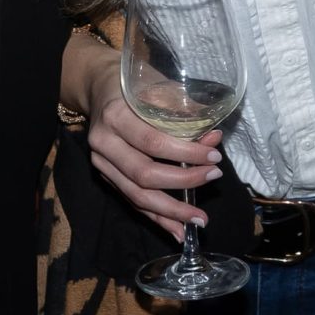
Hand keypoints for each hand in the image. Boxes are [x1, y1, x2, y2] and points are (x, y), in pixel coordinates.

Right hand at [84, 47, 224, 238]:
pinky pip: (132, 202)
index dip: (185, 153)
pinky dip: (156, 218)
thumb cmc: (136, 85)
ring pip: (136, 195)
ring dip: (171, 211)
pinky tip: (177, 229)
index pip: (152, 141)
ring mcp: (101, 163)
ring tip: (198, 220)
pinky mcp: (106, 177)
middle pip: (144, 174)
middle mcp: (103, 143)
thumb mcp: (161, 87)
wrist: (100, 87)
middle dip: (183, 182)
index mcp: (115, 115)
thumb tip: (214, 139)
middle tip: (213, 178)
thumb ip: (186, 115)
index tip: (214, 157)